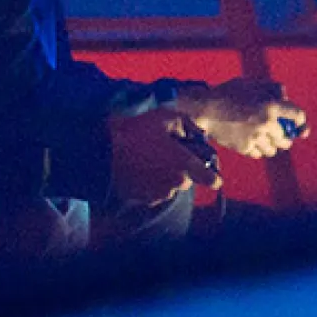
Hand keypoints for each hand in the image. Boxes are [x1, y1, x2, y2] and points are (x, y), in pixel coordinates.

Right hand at [107, 108, 221, 204]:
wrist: (102, 152)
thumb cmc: (136, 132)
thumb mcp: (166, 117)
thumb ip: (189, 125)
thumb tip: (199, 136)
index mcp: (185, 165)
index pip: (213, 181)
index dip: (213, 176)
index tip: (209, 171)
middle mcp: (175, 184)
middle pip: (187, 180)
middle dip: (182, 169)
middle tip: (166, 153)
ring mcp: (159, 194)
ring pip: (171, 187)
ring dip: (166, 176)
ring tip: (149, 159)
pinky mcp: (144, 200)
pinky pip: (155, 192)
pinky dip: (151, 183)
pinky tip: (140, 168)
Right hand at [183, 78, 308, 157]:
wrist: (205, 109)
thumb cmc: (228, 93)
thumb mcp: (251, 83)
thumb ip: (271, 88)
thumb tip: (286, 98)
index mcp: (271, 105)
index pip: (298, 116)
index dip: (300, 121)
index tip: (300, 126)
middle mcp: (266, 123)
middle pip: (287, 138)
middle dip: (286, 137)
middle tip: (284, 137)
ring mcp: (255, 137)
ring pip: (273, 149)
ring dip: (273, 146)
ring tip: (268, 141)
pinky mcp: (244, 147)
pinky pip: (259, 154)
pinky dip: (259, 150)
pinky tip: (255, 143)